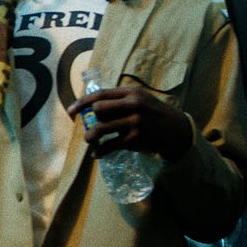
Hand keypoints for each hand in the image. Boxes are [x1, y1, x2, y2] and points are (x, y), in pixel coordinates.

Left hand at [67, 85, 193, 160]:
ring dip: (90, 137)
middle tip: (91, 126)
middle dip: (91, 119)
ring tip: (90, 140)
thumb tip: (93, 106)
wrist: (176, 129)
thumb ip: (120, 100)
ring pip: (100, 128)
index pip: (99, 95)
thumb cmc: (153, 113)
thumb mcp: (140, 98)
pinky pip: (109, 146)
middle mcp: (132, 105)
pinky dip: (100, 151)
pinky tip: (97, 154)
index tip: (70, 111)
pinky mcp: (134, 139)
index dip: (81, 103)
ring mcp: (133, 122)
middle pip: (97, 110)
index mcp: (130, 93)